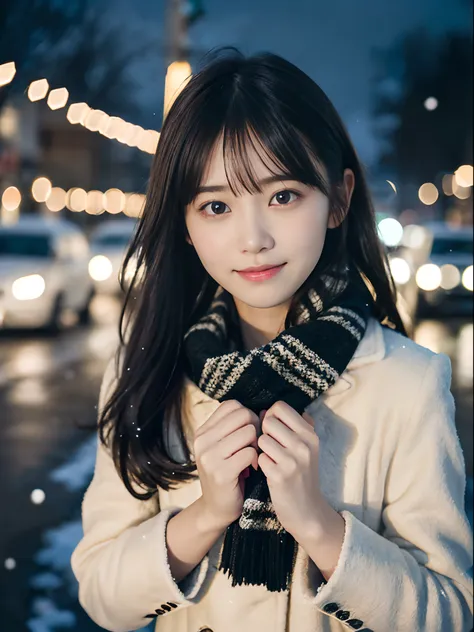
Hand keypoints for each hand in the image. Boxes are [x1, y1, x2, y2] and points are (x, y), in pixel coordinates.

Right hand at [194, 400, 259, 530]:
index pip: (232, 405)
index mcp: (203, 431)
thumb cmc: (227, 473)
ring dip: (257, 445)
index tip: (248, 433)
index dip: (247, 415)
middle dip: (255, 428)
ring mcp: (209, 456)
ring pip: (248, 432)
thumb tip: (264, 410)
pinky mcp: (220, 472)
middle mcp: (202, 440)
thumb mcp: (223, 447)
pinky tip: (252, 468)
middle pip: (243, 415)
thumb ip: (234, 427)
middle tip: (254, 446)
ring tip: (252, 457)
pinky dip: (256, 460)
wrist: (216, 509)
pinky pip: (250, 452)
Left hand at [257, 401, 326, 538]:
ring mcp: (293, 461)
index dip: (271, 415)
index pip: (280, 407)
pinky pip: (259, 458)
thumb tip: (264, 411)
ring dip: (262, 449)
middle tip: (270, 447)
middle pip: (268, 421)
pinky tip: (269, 472)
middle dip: (265, 432)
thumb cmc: (301, 474)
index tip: (273, 429)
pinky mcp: (280, 476)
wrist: (307, 510)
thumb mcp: (305, 448)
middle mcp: (304, 445)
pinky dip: (261, 464)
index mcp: (310, 434)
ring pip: (262, 439)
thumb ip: (290, 426)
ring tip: (270, 459)